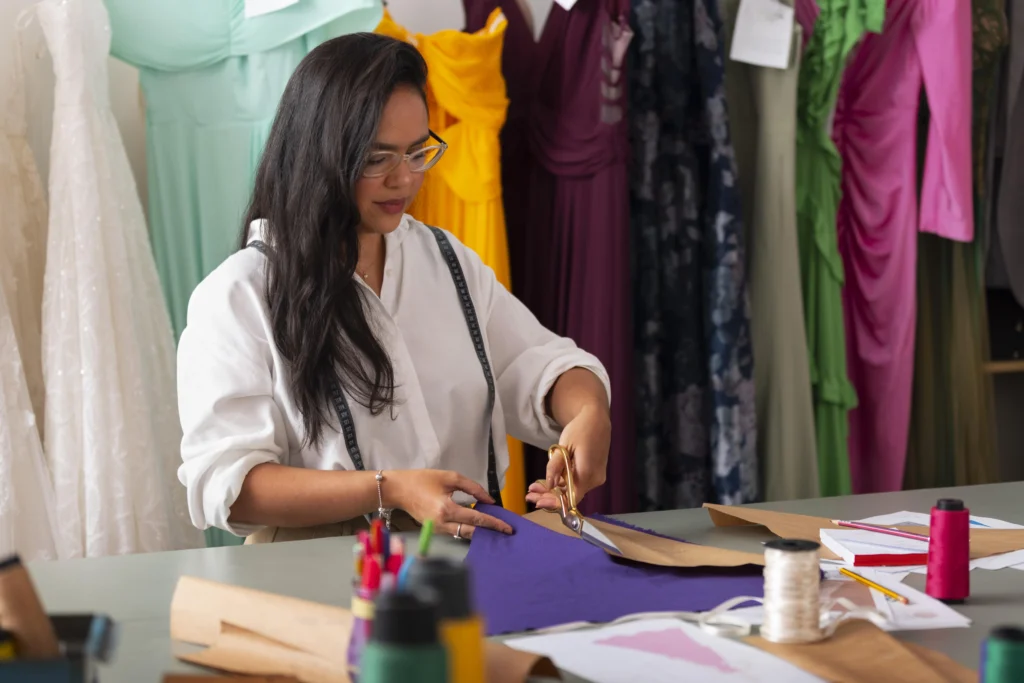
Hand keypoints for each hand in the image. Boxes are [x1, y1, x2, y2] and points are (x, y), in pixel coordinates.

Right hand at [387, 469, 512, 538]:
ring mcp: (436, 531)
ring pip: (463, 535)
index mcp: (446, 509)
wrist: (399, 490)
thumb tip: (489, 500)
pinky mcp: (433, 531)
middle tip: (505, 532)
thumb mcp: (450, 477)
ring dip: (479, 533)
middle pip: (471, 533)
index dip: (494, 523)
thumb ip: (473, 488)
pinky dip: (467, 530)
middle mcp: (442, 524)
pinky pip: (455, 533)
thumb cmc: (423, 479)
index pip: (476, 519)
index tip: (508, 528)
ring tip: (494, 529)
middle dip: (489, 532)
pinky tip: (477, 527)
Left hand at [526, 405, 610, 510]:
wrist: (597, 420)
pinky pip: (576, 483)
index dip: (554, 503)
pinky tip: (547, 482)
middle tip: (529, 495)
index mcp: (587, 473)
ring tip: (534, 487)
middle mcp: (594, 479)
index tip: (537, 502)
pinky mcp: (593, 474)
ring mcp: (595, 477)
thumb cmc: (580, 430)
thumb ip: (555, 466)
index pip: (571, 498)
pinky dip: (562, 483)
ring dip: (553, 490)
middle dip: (549, 497)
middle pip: (570, 496)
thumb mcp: (563, 446)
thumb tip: (550, 485)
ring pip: (571, 490)